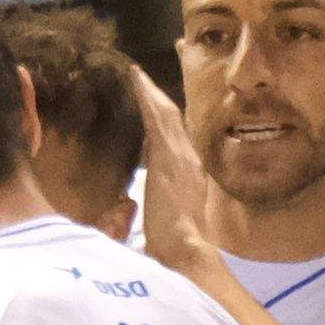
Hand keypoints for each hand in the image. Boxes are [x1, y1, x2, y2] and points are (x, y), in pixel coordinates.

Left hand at [127, 66, 218, 268]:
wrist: (186, 250)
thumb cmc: (176, 247)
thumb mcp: (169, 221)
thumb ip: (162, 205)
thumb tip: (146, 201)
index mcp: (189, 176)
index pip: (176, 140)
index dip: (165, 121)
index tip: (153, 106)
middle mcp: (189, 160)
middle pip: (173, 121)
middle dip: (159, 99)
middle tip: (143, 78)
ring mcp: (180, 155)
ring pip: (166, 114)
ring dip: (151, 93)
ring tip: (136, 74)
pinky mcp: (168, 155)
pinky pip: (156, 117)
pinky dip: (146, 96)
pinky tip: (135, 79)